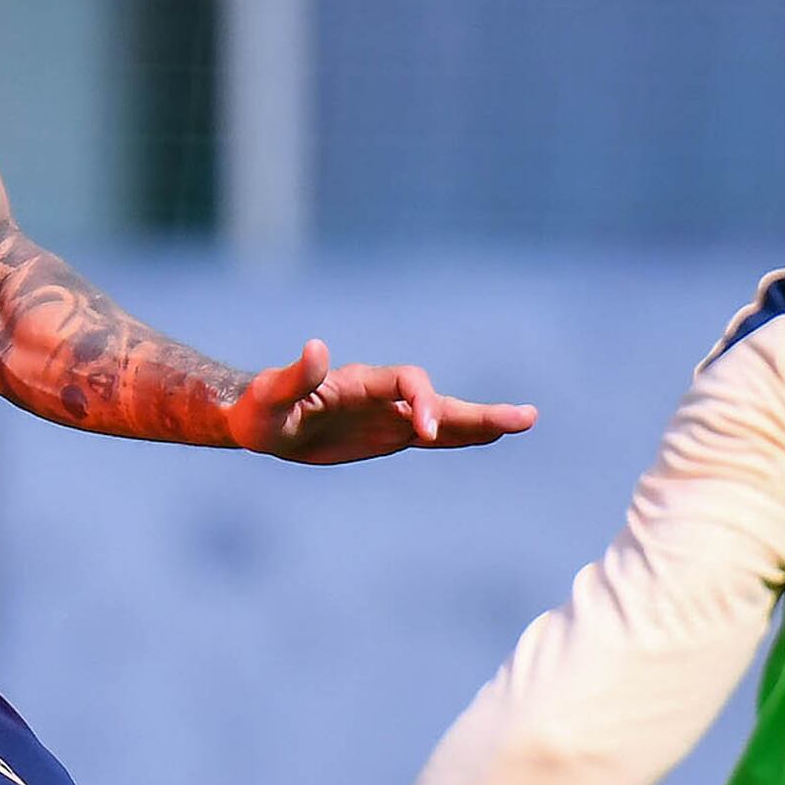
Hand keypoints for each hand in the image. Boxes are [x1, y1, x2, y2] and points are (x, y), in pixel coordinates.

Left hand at [224, 342, 538, 463]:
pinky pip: (431, 436)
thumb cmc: (260, 409)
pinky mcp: (388, 435)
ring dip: (481, 422)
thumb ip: (293, 376)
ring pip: (443, 418)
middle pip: (438, 398)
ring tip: (523, 422)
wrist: (260, 421)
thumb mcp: (269, 397)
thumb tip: (315, 347)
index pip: (407, 382)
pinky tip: (488, 437)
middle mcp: (383, 395)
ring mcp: (389, 415)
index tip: (423, 432)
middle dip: (478, 411)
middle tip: (524, 418)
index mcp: (361, 382)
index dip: (421, 401)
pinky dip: (460, 437)